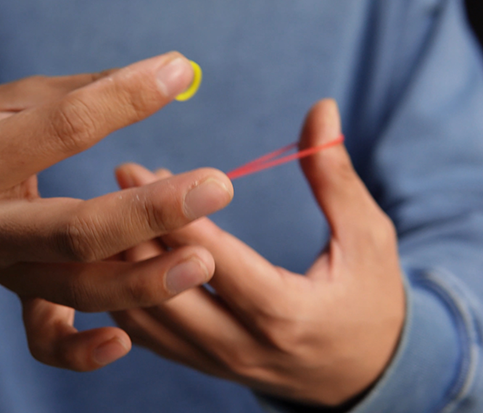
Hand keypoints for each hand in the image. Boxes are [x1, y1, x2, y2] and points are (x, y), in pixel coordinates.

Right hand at [0, 52, 233, 370]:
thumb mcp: (13, 98)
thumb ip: (83, 92)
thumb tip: (168, 77)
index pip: (64, 130)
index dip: (124, 100)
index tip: (176, 76)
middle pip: (76, 230)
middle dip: (151, 214)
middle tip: (216, 188)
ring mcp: (0, 270)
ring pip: (76, 288)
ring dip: (143, 281)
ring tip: (204, 261)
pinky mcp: (16, 296)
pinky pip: (45, 341)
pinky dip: (82, 352)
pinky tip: (125, 341)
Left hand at [111, 100, 404, 405]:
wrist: (361, 375)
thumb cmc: (369, 300)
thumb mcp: (367, 238)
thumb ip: (335, 177)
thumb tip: (321, 109)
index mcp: (284, 314)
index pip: (213, 262)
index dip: (172, 214)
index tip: (137, 170)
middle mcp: (241, 346)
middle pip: (165, 292)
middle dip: (133, 233)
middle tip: (119, 179)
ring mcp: (216, 363)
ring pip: (145, 318)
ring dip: (121, 264)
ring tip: (113, 207)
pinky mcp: (201, 365)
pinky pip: (147, 337)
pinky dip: (124, 296)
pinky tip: (117, 253)